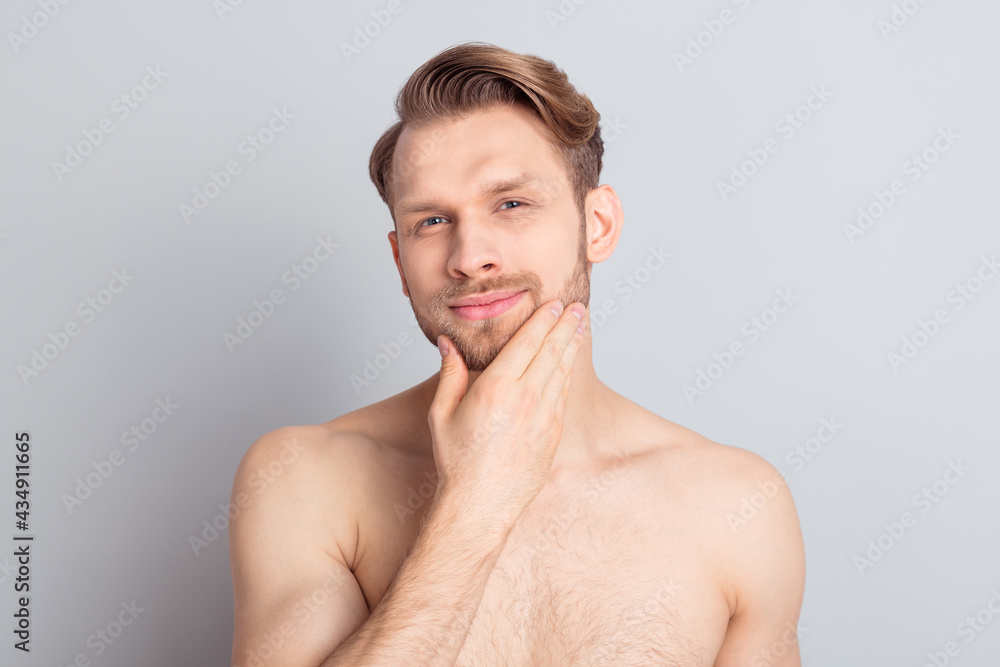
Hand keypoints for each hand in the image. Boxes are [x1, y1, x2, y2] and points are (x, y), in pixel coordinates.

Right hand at [427, 299, 587, 525]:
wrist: (481, 503)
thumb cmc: (457, 460)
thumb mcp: (442, 413)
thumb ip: (450, 373)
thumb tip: (448, 343)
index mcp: (496, 388)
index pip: (527, 342)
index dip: (543, 320)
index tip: (554, 304)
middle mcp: (525, 398)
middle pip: (552, 350)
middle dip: (566, 325)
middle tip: (577, 307)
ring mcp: (544, 416)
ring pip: (563, 371)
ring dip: (572, 345)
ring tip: (581, 326)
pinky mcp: (553, 433)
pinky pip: (562, 395)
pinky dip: (568, 374)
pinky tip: (569, 363)